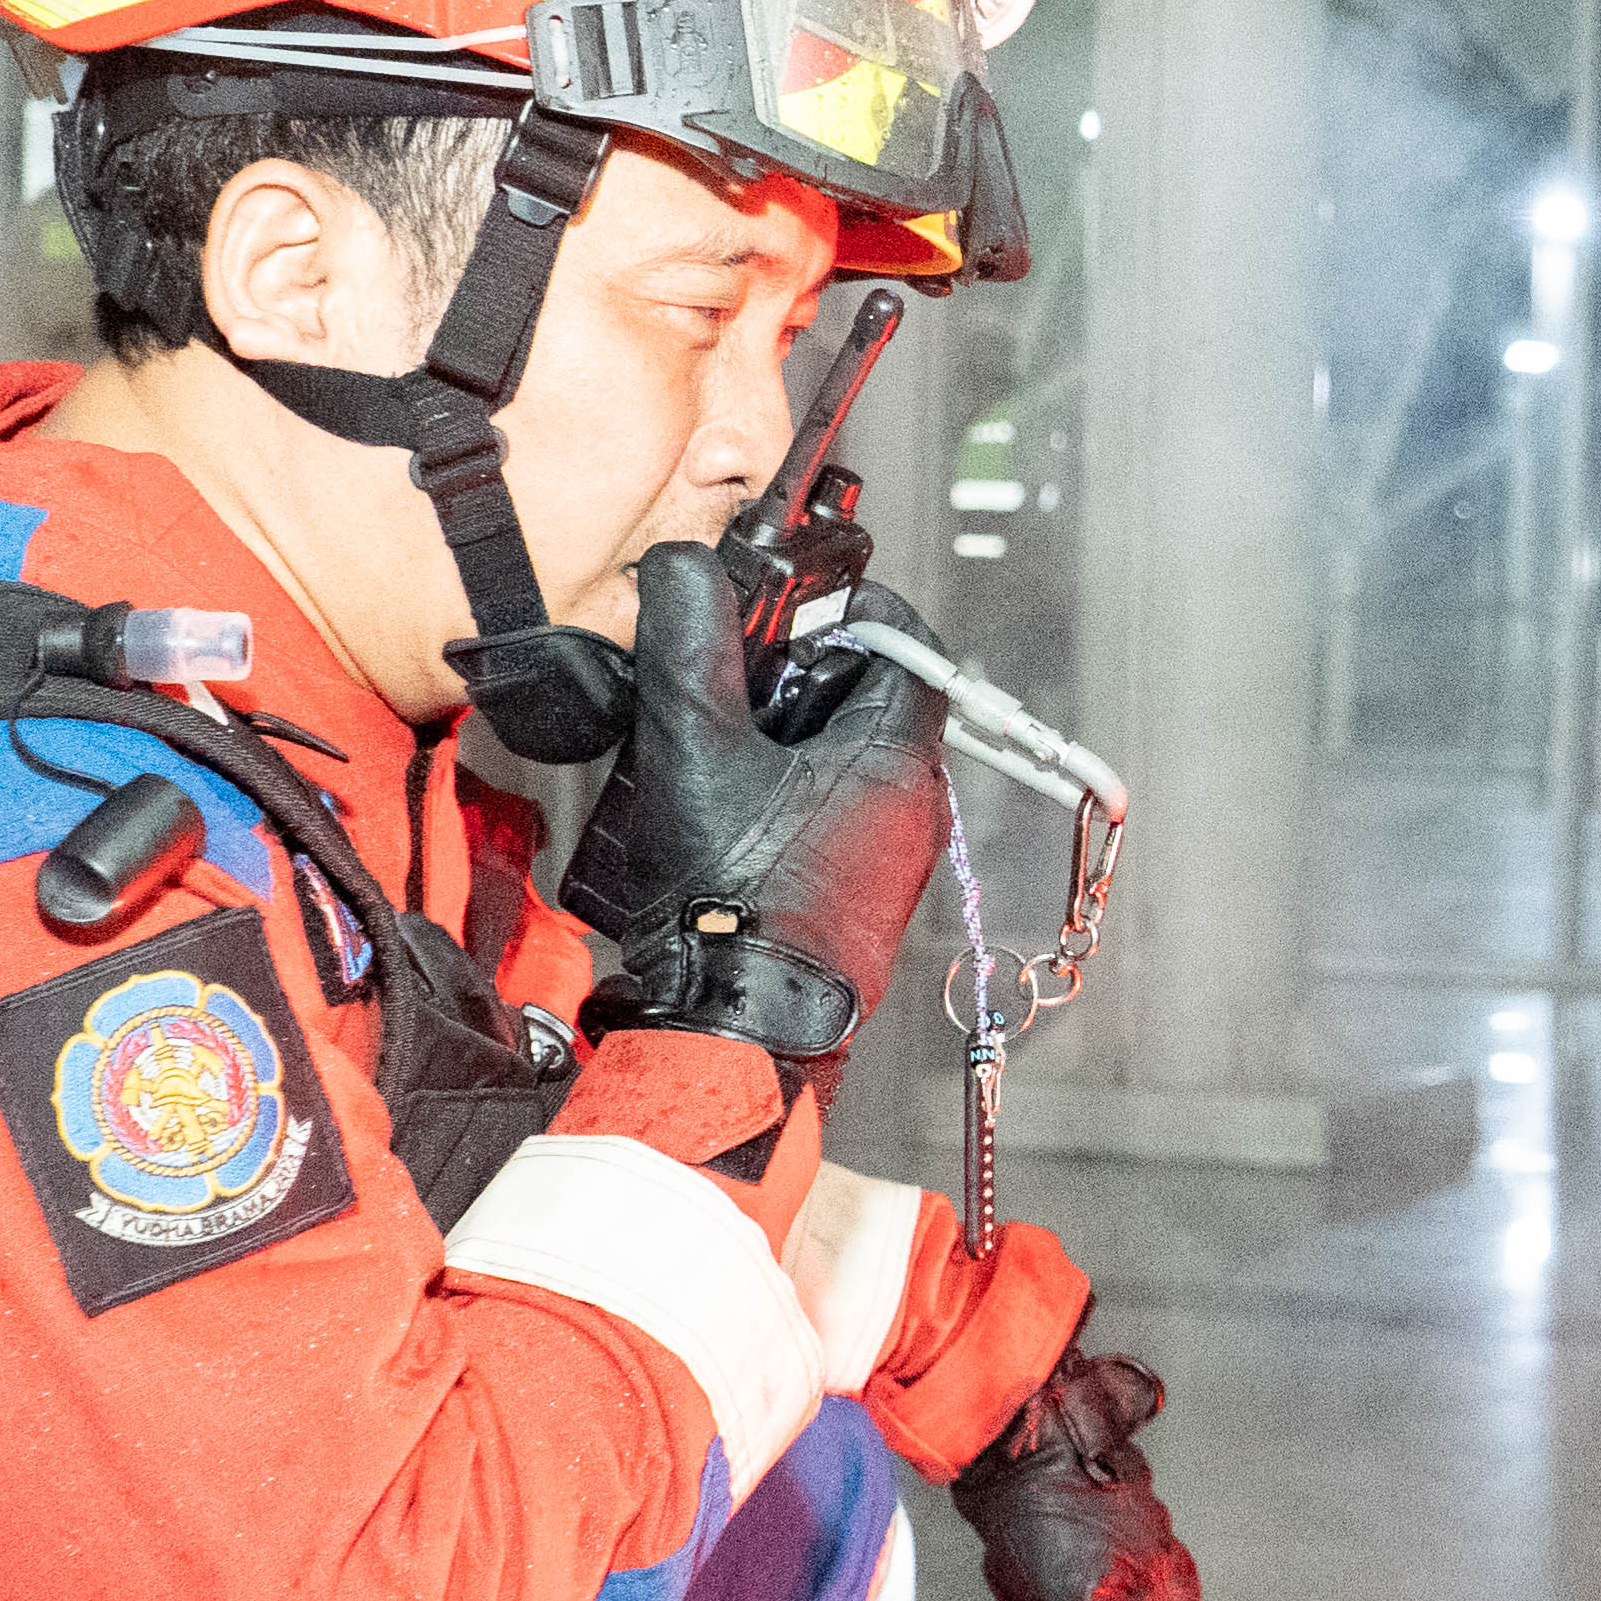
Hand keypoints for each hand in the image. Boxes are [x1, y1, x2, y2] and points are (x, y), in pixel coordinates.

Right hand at [564, 552, 951, 1076]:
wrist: (739, 1030)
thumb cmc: (736, 906)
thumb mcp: (695, 748)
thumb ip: (690, 645)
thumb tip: (686, 569)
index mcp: (900, 761)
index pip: (907, 644)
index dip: (847, 611)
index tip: (786, 608)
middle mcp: (914, 809)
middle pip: (867, 700)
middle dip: (794, 678)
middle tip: (728, 683)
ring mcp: (890, 861)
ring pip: (844, 762)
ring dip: (780, 741)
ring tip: (709, 751)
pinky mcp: (859, 901)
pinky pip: (832, 819)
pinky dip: (782, 797)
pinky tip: (718, 813)